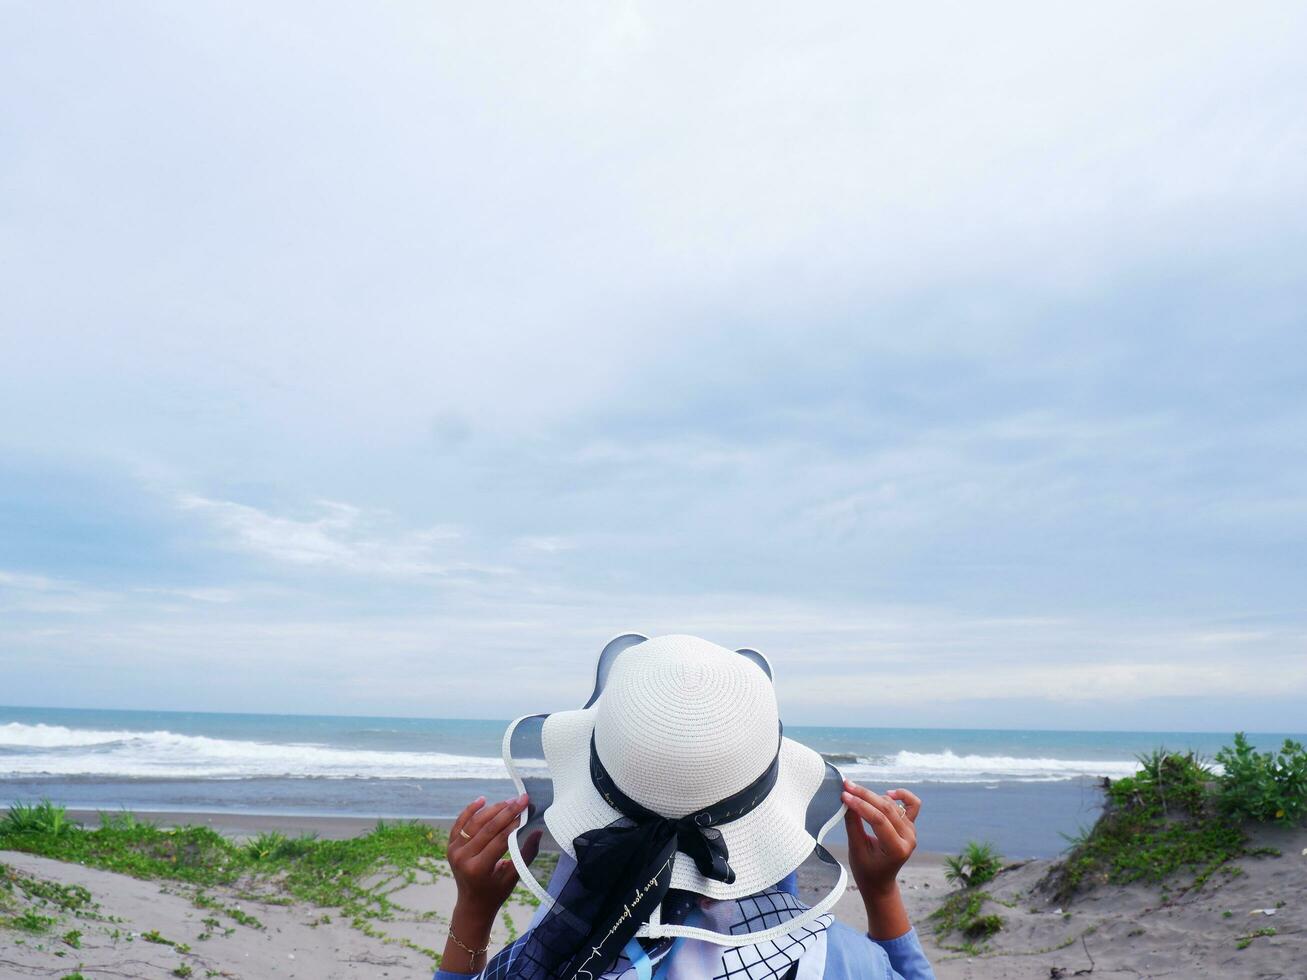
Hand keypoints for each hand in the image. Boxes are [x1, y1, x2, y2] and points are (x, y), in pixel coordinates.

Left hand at [448, 793, 539, 919]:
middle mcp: (462, 858)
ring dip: (493, 809)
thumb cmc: (496, 892)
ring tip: (509, 800)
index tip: (528, 809)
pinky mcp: (450, 846)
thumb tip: (538, 831)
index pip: (500, 839)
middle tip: (522, 799)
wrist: (472, 903)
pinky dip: (470, 810)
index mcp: (478, 868)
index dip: (515, 823)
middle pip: (487, 828)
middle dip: (507, 811)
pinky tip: (482, 799)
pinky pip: (460, 824)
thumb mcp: (514, 877)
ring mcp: (453, 851)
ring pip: (474, 822)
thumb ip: (527, 854)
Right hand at [842, 782, 920, 897]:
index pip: (879, 820)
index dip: (860, 805)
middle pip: (887, 808)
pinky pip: (912, 804)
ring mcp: (911, 831)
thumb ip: (853, 824)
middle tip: (846, 786)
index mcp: (897, 849)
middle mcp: (909, 838)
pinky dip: (902, 795)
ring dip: (874, 797)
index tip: (844, 795)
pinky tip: (888, 793)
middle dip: (864, 795)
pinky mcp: (910, 825)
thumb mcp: (856, 849)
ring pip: (893, 805)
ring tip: (855, 797)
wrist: (879, 881)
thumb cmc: (866, 870)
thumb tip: (846, 799)